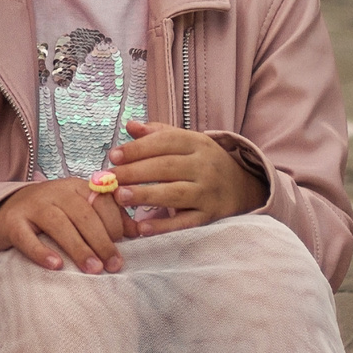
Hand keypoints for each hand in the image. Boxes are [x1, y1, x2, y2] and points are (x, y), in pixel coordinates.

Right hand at [0, 177, 130, 273]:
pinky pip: (26, 237)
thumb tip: (139, 232)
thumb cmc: (52, 214)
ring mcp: (32, 205)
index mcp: (75, 186)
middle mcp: (54, 191)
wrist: (6, 211)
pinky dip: (41, 251)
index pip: (101, 201)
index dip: (115, 223)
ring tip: (94, 269)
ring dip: (78, 248)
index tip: (123, 247)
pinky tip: (56, 265)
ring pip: (58, 224)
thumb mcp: (80, 209)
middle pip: (82, 213)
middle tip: (113, 265)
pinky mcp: (12, 222)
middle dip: (102, 240)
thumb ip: (109, 217)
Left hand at [109, 121, 267, 234]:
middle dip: (135, 172)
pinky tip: (142, 227)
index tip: (113, 156)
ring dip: (145, 194)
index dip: (138, 148)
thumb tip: (129, 125)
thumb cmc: (202, 161)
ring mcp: (208, 192)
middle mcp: (204, 166)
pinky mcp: (210, 216)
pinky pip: (186, 221)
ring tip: (119, 196)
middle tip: (109, 178)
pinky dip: (165, 226)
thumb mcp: (186, 141)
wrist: (242, 187)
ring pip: (175, 193)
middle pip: (166, 167)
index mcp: (197, 143)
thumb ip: (156, 133)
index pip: (165, 142)